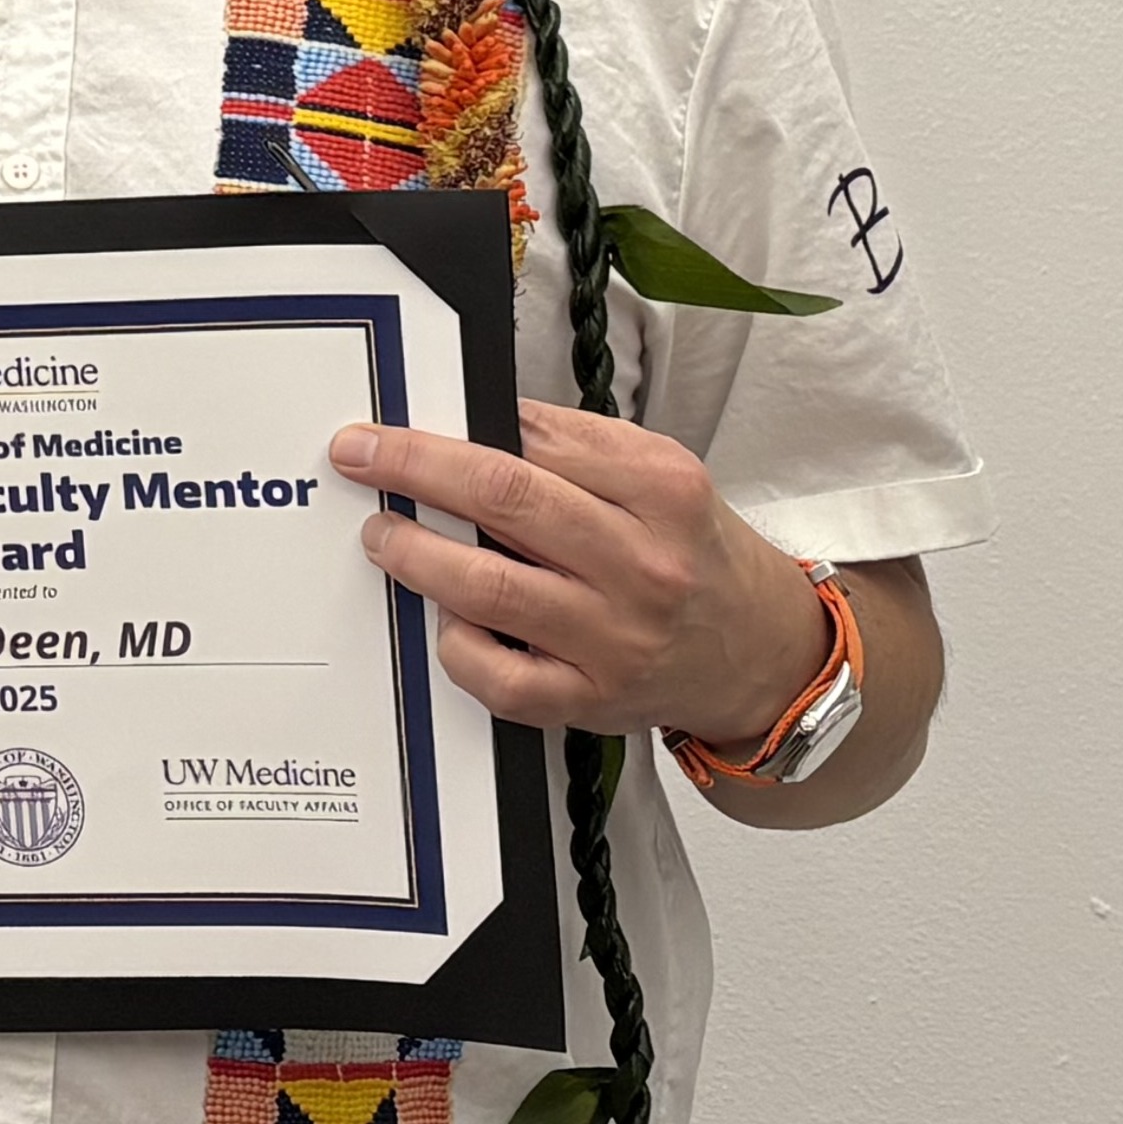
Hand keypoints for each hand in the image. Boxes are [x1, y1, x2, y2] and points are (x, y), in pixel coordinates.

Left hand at [331, 403, 824, 743]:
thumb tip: (481, 423)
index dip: (453, 430)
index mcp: (663, 492)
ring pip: (491, 588)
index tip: (396, 423)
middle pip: (507, 502)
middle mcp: (642, 566)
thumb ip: (578, 446)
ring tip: (383, 534)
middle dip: (417, 471)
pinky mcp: (592, 699)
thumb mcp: (663, 476)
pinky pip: (503, 678)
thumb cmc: (696, 557)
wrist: (760, 652)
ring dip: (419, 555)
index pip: (538, 442)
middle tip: (363, 457)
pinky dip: (458, 647)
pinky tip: (443, 622)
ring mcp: (615, 639)